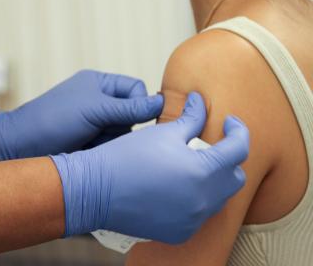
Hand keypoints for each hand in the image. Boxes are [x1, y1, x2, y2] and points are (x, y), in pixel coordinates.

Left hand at [0, 70, 162, 159]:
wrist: (20, 146)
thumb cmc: (54, 120)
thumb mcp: (94, 109)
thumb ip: (128, 108)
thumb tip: (161, 103)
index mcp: (99, 84)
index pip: (136, 89)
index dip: (140, 103)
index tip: (134, 118)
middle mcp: (100, 102)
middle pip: (133, 113)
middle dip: (124, 125)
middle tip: (107, 133)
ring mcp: (96, 124)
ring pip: (125, 133)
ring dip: (116, 141)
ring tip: (94, 145)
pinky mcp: (92, 143)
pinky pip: (113, 147)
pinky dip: (108, 152)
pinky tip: (93, 154)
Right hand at [51, 92, 248, 243]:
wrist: (95, 189)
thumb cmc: (126, 157)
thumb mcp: (163, 132)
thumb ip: (192, 118)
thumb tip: (200, 102)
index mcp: (202, 172)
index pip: (238, 149)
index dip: (238, 131)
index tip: (230, 122)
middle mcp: (203, 201)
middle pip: (234, 178)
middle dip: (227, 159)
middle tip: (208, 146)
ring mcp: (192, 221)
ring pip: (218, 198)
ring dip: (213, 180)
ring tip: (190, 167)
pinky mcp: (179, 232)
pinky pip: (200, 215)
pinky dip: (196, 200)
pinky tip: (176, 188)